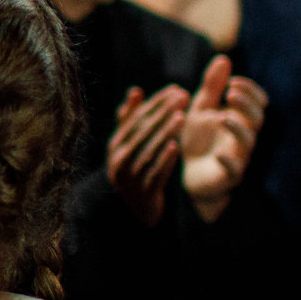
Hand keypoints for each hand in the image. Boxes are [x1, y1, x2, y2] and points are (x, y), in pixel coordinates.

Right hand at [106, 83, 186, 225]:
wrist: (136, 210)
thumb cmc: (135, 170)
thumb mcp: (129, 145)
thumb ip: (131, 119)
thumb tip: (135, 91)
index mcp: (116, 144)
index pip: (137, 118)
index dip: (156, 102)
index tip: (175, 89)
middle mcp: (119, 158)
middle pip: (143, 131)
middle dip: (164, 112)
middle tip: (183, 96)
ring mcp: (130, 176)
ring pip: (149, 150)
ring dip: (165, 132)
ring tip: (182, 116)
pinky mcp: (143, 191)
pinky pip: (154, 173)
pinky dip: (164, 160)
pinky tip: (176, 147)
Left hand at [180, 57, 265, 218]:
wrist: (188, 175)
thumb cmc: (198, 140)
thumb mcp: (200, 109)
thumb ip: (211, 87)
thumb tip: (223, 58)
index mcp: (240, 118)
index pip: (258, 101)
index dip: (250, 90)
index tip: (232, 81)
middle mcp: (244, 136)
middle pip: (257, 118)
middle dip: (246, 105)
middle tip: (230, 94)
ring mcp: (238, 156)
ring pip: (248, 141)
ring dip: (238, 128)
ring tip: (221, 118)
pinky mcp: (228, 175)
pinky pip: (235, 169)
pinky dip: (228, 160)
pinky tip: (219, 153)